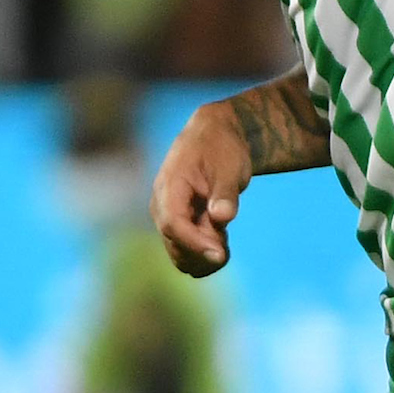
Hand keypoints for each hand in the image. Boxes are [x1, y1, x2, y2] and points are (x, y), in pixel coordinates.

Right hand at [150, 102, 252, 276]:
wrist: (215, 136)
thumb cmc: (221, 147)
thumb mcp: (229, 166)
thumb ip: (225, 192)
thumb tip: (221, 216)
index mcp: (170, 187)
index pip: (173, 224)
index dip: (195, 243)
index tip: (220, 254)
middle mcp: (163, 205)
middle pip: (174, 244)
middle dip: (202, 254)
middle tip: (227, 250)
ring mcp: (170, 216)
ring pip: (180, 253)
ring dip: (204, 256)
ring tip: (226, 240)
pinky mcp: (180, 224)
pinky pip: (188, 249)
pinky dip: (205, 252)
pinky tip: (223, 241)